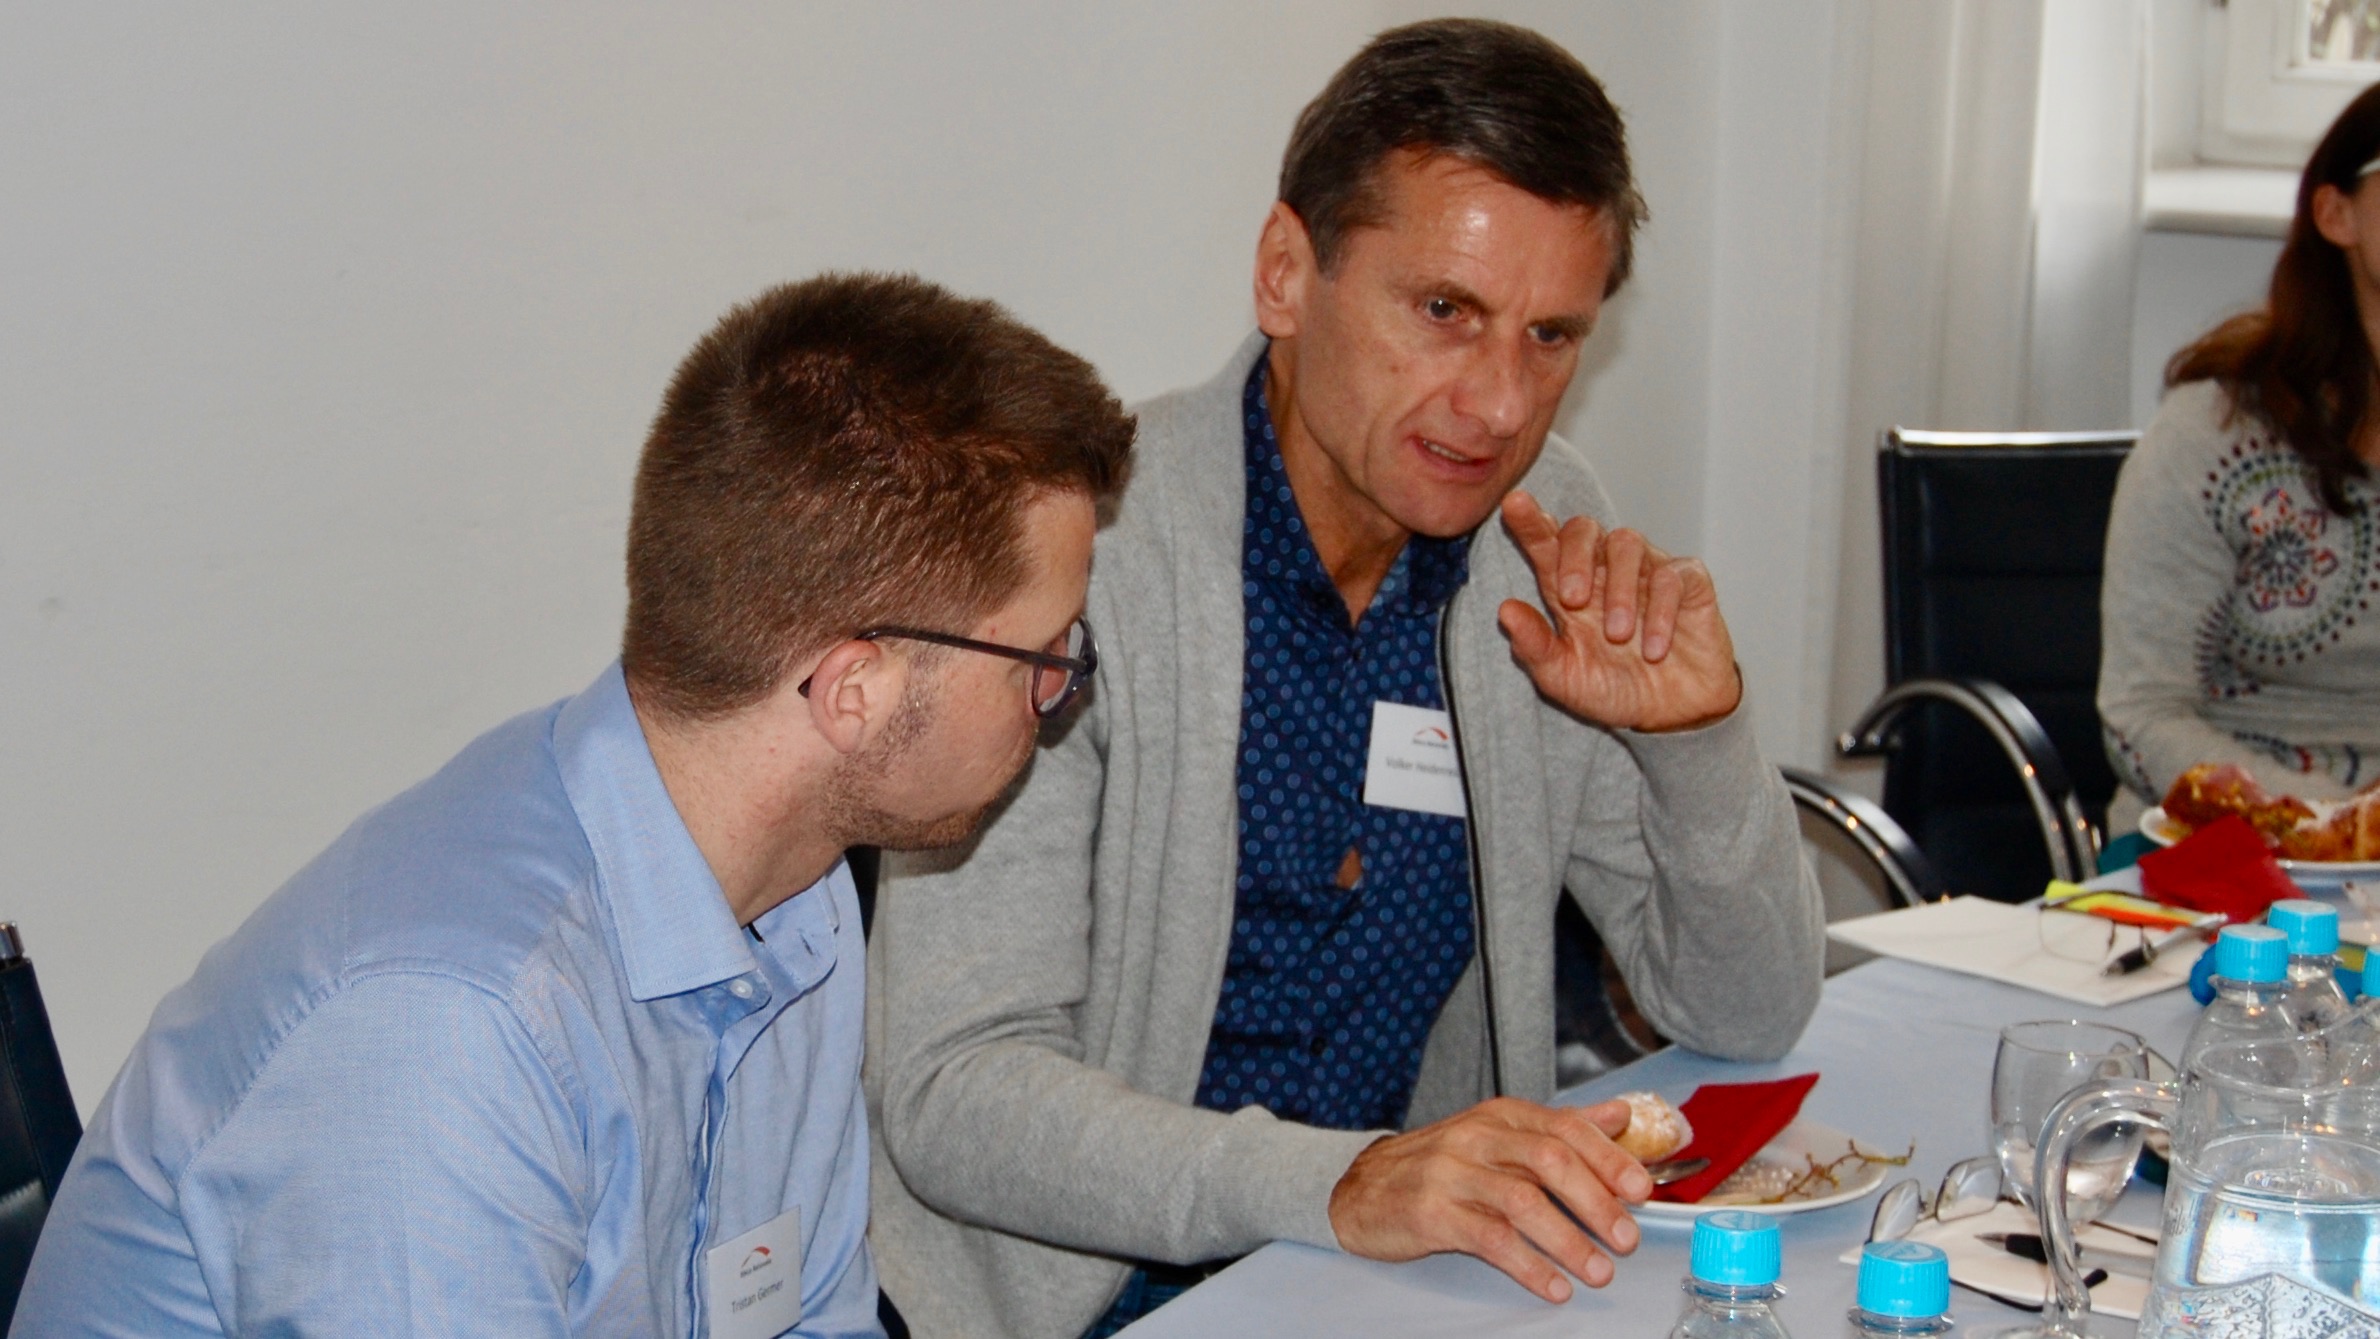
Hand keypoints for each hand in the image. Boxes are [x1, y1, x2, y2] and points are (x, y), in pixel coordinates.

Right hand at [1327, 1097, 1653, 1302]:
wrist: (1361, 1189)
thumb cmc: (1440, 1166)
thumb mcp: (1499, 1137)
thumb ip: (1561, 1128)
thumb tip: (1620, 1113)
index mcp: (1501, 1117)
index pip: (1565, 1127)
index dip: (1608, 1158)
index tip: (1641, 1188)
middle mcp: (1477, 1138)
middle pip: (1549, 1160)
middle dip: (1596, 1201)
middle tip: (1626, 1237)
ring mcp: (1451, 1173)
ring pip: (1521, 1201)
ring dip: (1568, 1240)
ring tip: (1598, 1271)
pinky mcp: (1431, 1212)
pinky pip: (1488, 1239)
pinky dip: (1527, 1265)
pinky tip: (1552, 1284)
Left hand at [1496, 491, 1740, 731]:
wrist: (1670, 716)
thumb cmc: (1613, 689)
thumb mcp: (1564, 679)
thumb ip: (1534, 647)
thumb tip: (1505, 610)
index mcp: (1568, 588)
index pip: (1545, 543)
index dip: (1530, 522)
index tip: (1513, 505)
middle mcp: (1605, 571)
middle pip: (1583, 529)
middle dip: (1574, 557)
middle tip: (1573, 600)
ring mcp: (1647, 572)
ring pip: (1627, 543)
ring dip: (1619, 589)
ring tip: (1618, 635)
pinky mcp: (1688, 583)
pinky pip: (1672, 576)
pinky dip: (1661, 612)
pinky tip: (1653, 649)